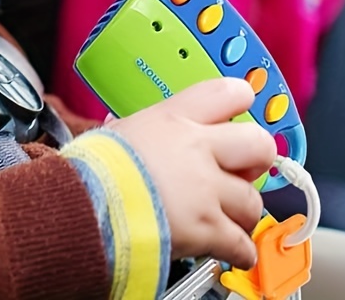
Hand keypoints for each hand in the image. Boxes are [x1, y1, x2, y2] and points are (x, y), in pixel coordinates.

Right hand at [108, 77, 275, 267]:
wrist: (86, 204)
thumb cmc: (95, 168)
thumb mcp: (122, 130)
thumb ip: (149, 130)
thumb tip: (143, 132)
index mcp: (175, 117)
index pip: (229, 93)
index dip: (241, 102)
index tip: (240, 114)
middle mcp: (198, 148)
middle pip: (258, 145)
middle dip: (256, 160)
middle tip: (244, 169)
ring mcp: (206, 189)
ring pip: (252, 200)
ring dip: (243, 211)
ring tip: (228, 215)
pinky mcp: (207, 228)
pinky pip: (242, 243)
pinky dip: (240, 250)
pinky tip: (232, 249)